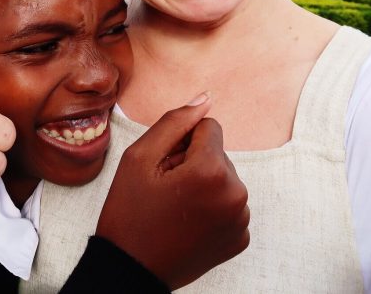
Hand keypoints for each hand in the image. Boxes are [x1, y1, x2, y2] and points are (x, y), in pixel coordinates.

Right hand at [95, 94, 249, 288]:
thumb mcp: (139, 158)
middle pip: (217, 154)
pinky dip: (211, 210)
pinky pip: (229, 205)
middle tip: (165, 191)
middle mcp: (236, 193)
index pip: (208, 127)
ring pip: (224, 178)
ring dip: (203, 186)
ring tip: (175, 208)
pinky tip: (187, 224)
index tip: (163, 167)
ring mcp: (241, 219)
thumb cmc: (129, 212)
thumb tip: (205, 99)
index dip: (181, 142)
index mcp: (212, 170)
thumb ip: (175, 122)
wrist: (130, 270)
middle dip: (193, 164)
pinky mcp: (241, 238)